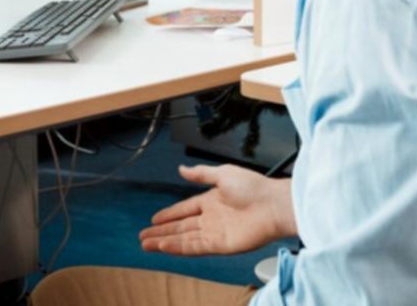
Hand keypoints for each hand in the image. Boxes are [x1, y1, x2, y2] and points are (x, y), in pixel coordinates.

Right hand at [138, 164, 293, 256]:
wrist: (273, 205)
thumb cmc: (254, 187)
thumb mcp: (223, 174)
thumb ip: (201, 174)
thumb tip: (181, 169)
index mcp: (211, 201)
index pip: (184, 209)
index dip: (169, 214)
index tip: (154, 218)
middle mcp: (211, 219)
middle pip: (180, 227)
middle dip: (161, 231)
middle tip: (142, 236)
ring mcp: (215, 233)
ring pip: (184, 239)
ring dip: (165, 241)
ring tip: (147, 244)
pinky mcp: (220, 245)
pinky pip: (194, 247)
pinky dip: (178, 247)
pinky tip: (164, 246)